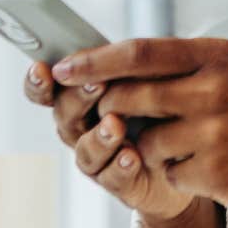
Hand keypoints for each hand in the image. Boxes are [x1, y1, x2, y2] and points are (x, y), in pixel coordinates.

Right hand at [24, 57, 197, 220]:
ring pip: (86, 151)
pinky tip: (131, 156)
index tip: (41, 68)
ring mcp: (100, 158)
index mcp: (81, 100)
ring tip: (115, 124)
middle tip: (98, 84)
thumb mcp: (145, 77)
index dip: (38, 82)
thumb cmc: (160, 108)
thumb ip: (122, 63)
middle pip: (65, 115)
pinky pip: (114, 178)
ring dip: (99, 137)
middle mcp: (83, 130)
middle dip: (78, 98)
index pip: (48, 90)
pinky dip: (120, 167)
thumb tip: (108, 45)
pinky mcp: (122, 183)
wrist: (189, 153)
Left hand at [52, 38, 227, 211]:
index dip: (94, 61)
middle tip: (109, 113)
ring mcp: (212, 134)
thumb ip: (205, 61)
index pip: (138, 52)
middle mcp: (212, 91)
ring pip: (147, 141)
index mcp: (220, 56)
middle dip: (110, 107)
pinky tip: (214, 167)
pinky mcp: (216, 174)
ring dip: (154, 146)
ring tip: (193, 144)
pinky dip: (180, 173)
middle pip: (129, 97)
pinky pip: (171, 174)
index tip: (65, 68)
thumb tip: (153, 61)